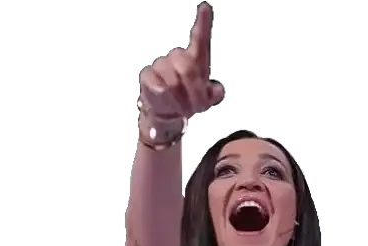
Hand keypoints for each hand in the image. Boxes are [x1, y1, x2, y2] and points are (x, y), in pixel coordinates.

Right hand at [139, 2, 224, 119]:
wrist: (168, 112)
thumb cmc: (188, 99)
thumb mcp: (204, 99)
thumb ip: (213, 94)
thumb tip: (219, 91)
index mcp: (195, 59)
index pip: (200, 38)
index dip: (203, 22)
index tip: (205, 7)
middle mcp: (178, 57)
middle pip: (187, 67)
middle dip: (194, 90)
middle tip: (196, 107)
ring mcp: (162, 65)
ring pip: (172, 80)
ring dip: (179, 99)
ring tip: (183, 109)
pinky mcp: (148, 75)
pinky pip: (156, 83)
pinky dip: (163, 96)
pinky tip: (165, 99)